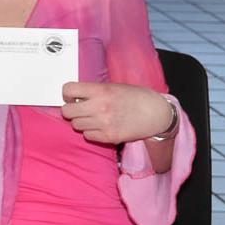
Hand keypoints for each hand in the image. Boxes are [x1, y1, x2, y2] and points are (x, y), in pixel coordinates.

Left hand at [61, 81, 175, 144]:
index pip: (68, 90)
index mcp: (100, 91)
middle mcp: (99, 107)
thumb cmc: (136, 97)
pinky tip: (100, 127)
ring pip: (75, 125)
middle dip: (71, 110)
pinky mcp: (109, 137)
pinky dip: (91, 132)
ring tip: (93, 118)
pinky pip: (87, 136)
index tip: (72, 96)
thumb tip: (74, 96)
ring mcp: (104, 124)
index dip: (67, 94)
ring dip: (81, 122)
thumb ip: (94, 91)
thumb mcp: (113, 87)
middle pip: (67, 111)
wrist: (157, 114)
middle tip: (79, 109)